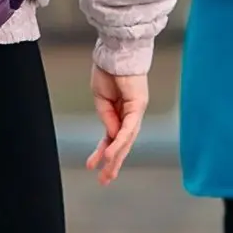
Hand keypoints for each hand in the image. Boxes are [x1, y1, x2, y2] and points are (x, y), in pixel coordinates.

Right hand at [87, 68, 148, 185]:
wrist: (116, 51)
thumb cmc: (108, 70)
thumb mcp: (101, 99)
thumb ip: (107, 117)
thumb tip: (111, 134)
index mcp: (120, 112)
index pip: (112, 137)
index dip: (103, 151)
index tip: (94, 166)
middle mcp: (131, 113)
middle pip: (123, 143)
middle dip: (113, 163)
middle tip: (105, 180)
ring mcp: (137, 110)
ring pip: (127, 140)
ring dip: (116, 158)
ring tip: (107, 174)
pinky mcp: (138, 105)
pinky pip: (128, 128)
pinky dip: (120, 141)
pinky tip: (112, 154)